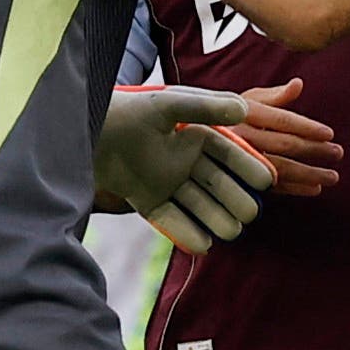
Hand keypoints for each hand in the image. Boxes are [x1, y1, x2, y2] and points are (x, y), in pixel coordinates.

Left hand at [95, 85, 275, 252]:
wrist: (84, 131)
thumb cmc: (129, 110)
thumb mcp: (169, 103)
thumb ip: (206, 106)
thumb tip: (245, 110)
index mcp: (195, 134)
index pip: (228, 153)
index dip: (247, 167)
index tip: (266, 182)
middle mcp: (184, 160)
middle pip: (217, 183)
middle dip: (234, 199)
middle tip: (249, 214)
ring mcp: (166, 182)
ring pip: (197, 204)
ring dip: (215, 219)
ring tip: (230, 232)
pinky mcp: (147, 200)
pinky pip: (170, 218)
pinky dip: (185, 232)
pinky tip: (203, 245)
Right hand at [234, 80, 341, 195]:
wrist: (197, 139)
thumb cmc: (230, 116)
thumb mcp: (246, 100)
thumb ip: (274, 95)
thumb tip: (299, 84)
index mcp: (245, 113)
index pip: (281, 120)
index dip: (307, 126)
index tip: (329, 133)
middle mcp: (241, 136)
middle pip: (284, 144)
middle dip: (314, 149)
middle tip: (338, 152)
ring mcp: (239, 160)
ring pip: (280, 168)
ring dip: (310, 174)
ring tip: (333, 177)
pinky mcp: (239, 179)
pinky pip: (271, 186)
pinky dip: (294, 188)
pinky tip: (314, 188)